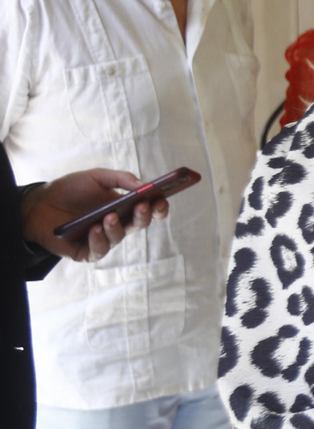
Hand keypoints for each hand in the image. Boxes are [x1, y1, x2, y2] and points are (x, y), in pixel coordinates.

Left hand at [20, 169, 167, 261]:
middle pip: (139, 224)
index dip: (159, 206)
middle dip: (145, 215)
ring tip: (108, 216)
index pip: (149, 209)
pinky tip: (94, 229)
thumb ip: (121, 178)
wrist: (36, 203)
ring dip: (117, 227)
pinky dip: (99, 240)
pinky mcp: (86, 251)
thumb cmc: (69, 189)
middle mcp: (117, 224)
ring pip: (119, 237)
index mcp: (124, 206)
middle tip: (143, 205)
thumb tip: (145, 185)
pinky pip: (99, 250)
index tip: (162, 198)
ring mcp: (103, 238)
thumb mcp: (96, 177)